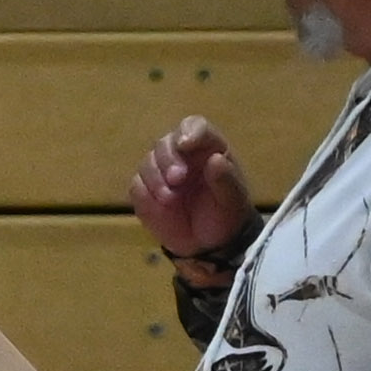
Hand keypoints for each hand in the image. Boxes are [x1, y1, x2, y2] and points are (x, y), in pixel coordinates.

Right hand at [130, 118, 253, 267]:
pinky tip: (161, 206)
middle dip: (167, 159)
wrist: (211, 244)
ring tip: (170, 199)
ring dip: (155, 178)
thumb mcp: (233, 199)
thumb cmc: (226, 215)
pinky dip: (145, 194)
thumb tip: (215, 159)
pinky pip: (137, 186)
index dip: (188, 131)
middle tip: (177, 179)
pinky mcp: (146, 192)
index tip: (185, 144)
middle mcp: (182, 155)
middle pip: (164, 143)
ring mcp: (161, 172)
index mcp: (206, 147)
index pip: (193, 126)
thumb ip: (225, 179)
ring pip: (147, 162)